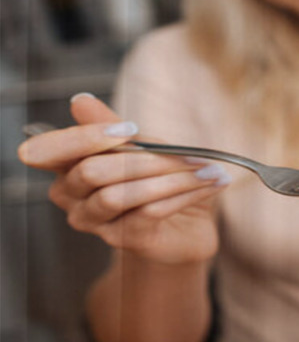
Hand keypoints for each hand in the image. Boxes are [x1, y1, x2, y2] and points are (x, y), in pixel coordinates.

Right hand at [17, 93, 227, 263]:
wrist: (184, 228)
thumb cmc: (158, 180)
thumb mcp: (140, 146)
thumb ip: (109, 126)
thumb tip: (80, 101)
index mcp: (67, 166)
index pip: (45, 151)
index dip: (82, 138)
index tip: (130, 129)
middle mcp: (71, 197)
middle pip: (91, 171)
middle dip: (146, 158)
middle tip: (191, 155)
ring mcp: (95, 222)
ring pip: (121, 194)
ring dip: (172, 178)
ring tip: (208, 170)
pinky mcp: (123, 240)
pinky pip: (149, 212)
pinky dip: (185, 194)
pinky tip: (210, 185)